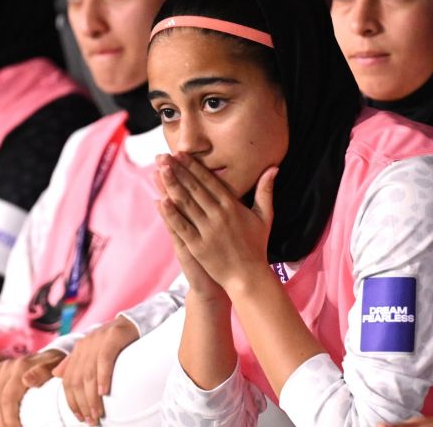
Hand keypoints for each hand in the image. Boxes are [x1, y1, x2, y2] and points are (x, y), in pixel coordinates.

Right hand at [0, 350, 64, 426]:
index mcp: (22, 367)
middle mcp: (8, 366)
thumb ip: (44, 371)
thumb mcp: (56, 368)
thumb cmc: (57, 367)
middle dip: (0, 421)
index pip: (7, 399)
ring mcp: (0, 368)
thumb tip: (26, 380)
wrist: (54, 355)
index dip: (10, 420)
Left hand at [51, 317, 139, 424]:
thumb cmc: (114, 341)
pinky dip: (103, 378)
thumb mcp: (92, 351)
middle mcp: (85, 345)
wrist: (134, 322)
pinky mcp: (112, 338)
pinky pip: (104, 360)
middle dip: (82, 403)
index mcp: (78, 350)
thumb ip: (74, 362)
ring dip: (92, 397)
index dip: (72, 401)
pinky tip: (104, 392)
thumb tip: (56, 374)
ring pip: (89, 374)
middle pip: (77, 380)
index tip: (79, 417)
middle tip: (91, 419)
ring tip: (97, 413)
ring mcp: (98, 340)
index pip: (68, 381)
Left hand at [155, 152, 277, 293]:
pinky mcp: (198, 246)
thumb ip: (265, 191)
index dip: (193, 167)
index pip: (209, 181)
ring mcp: (207, 231)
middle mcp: (219, 216)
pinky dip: (171, 214)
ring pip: (186, 204)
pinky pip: (182, 227)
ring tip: (159, 170)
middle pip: (194, 188)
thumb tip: (273, 167)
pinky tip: (160, 201)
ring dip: (171, 185)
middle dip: (177, 170)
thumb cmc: (257, 246)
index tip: (180, 154)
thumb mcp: (265, 216)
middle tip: (163, 155)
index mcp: (232, 206)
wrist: (249, 277)